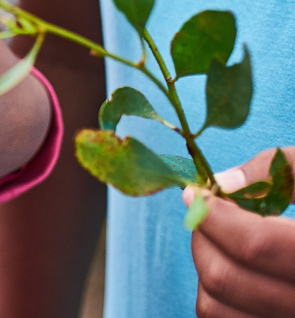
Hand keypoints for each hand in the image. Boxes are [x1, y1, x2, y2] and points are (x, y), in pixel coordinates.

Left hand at [185, 147, 294, 316]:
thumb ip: (277, 170)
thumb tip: (223, 184)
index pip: (257, 244)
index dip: (215, 215)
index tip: (196, 193)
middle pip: (230, 279)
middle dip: (204, 238)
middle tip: (206, 213)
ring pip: (220, 310)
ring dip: (206, 269)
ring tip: (222, 240)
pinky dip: (221, 298)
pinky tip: (239, 268)